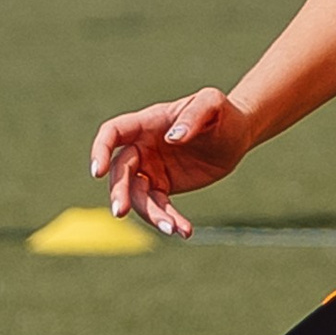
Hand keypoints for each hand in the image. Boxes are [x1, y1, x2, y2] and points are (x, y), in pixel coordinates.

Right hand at [90, 87, 253, 236]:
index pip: (113, 133)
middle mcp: (143, 147)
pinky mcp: (164, 186)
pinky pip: (159, 207)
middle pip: (120, 171)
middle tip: (120, 213)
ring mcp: (151, 169)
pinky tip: (184, 231)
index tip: (99, 172)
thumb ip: (193, 116)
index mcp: (147, 123)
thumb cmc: (221, 112)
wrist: (236, 135)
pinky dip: (169, 221)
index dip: (100, 150)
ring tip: (172, 229)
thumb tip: (173, 138)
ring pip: (138, 196)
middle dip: (119, 192)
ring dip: (150, 215)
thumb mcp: (212, 103)